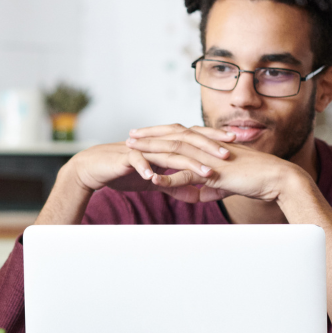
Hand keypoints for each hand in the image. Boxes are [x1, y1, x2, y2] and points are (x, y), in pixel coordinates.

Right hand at [63, 129, 231, 196]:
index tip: (236, 142)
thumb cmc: (125, 172)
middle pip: (187, 141)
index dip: (214, 139)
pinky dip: (148, 169)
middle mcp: (157, 143)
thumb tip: (196, 194)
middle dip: (209, 146)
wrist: (95, 168)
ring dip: (188, 162)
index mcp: (165, 144)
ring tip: (206, 171)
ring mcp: (142, 149)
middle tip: (230, 152)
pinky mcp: (126, 158)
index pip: (195, 138)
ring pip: (168, 152)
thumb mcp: (155, 181)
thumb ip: (175, 184)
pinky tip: (157, 178)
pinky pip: (139, 162)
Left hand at [126, 125, 299, 203]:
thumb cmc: (255, 179)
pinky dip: (170, 179)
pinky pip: (188, 176)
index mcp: (210, 146)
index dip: (161, 133)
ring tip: (132, 150)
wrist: (276, 179)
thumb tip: (198, 195)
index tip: (144, 134)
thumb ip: (210, 187)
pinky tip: (153, 180)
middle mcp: (208, 147)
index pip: (181, 134)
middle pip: (173, 136)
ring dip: (152, 150)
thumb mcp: (226, 184)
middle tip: (130, 136)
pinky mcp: (215, 173)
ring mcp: (210, 158)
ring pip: (176, 151)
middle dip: (150, 136)